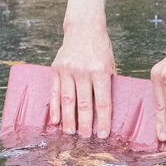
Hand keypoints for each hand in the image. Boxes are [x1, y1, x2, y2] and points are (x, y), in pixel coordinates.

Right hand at [49, 23, 115, 138]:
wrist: (83, 27)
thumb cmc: (100, 49)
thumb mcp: (110, 64)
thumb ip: (108, 84)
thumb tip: (107, 109)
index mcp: (100, 71)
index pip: (103, 101)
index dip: (103, 120)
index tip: (102, 135)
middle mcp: (83, 71)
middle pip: (84, 104)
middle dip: (85, 124)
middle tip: (85, 138)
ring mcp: (68, 70)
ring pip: (68, 100)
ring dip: (69, 119)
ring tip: (70, 132)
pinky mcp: (56, 69)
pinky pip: (55, 92)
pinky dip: (55, 107)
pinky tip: (55, 120)